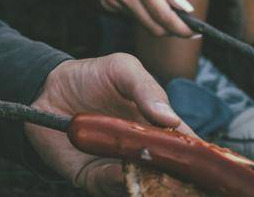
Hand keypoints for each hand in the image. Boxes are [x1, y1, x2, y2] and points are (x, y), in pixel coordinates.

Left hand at [28, 55, 184, 195]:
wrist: (46, 88)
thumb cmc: (91, 77)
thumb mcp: (122, 69)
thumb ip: (147, 89)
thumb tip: (172, 120)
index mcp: (158, 129)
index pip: (186, 148)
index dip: (198, 157)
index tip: (208, 162)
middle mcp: (143, 153)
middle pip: (170, 174)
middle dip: (180, 176)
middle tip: (185, 176)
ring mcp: (119, 168)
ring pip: (144, 186)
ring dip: (153, 184)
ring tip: (156, 174)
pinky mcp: (92, 177)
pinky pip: (109, 186)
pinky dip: (118, 182)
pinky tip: (122, 171)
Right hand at [70, 0, 194, 37]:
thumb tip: (184, 8)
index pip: (163, 15)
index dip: (181, 28)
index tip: (195, 32)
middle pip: (154, 28)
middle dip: (172, 30)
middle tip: (184, 24)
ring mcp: (112, 2)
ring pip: (143, 23)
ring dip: (157, 19)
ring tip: (161, 1)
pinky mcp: (106, 5)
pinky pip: (131, 15)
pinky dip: (142, 11)